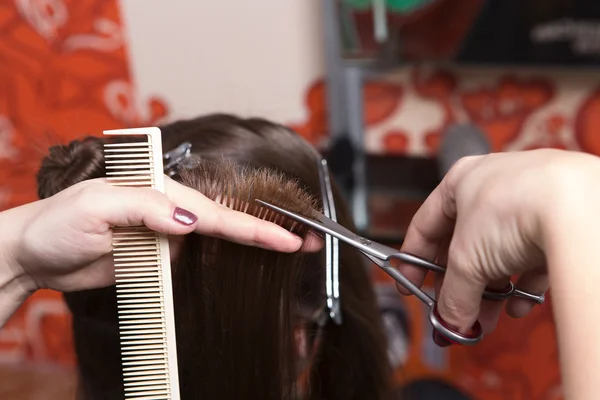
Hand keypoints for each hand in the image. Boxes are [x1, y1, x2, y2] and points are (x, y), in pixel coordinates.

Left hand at [3, 176, 315, 293]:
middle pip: (226, 225)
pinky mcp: (156, 259)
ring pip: (215, 244)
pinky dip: (221, 264)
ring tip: (288, 250)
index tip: (286, 239)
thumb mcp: (97, 209)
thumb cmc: (58, 223)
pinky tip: (243, 265)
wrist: (34, 253)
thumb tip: (190, 220)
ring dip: (249, 249)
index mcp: (159, 194)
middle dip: (266, 233)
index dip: (253, 227)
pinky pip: (194, 262)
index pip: (215, 213)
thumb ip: (146, 209)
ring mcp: (165, 237)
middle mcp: (169, 212)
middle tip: (304, 243)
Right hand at [397, 149, 599, 340]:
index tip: (411, 287)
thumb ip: (452, 294)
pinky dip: (523, 285)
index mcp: (461, 180)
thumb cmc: (513, 209)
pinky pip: (534, 257)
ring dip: (489, 291)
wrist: (578, 206)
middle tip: (453, 314)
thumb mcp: (465, 260)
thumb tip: (450, 320)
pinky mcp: (561, 220)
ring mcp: (529, 201)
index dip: (414, 260)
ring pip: (499, 254)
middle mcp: (493, 187)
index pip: (425, 225)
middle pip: (463, 245)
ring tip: (484, 321)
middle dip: (457, 286)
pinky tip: (519, 307)